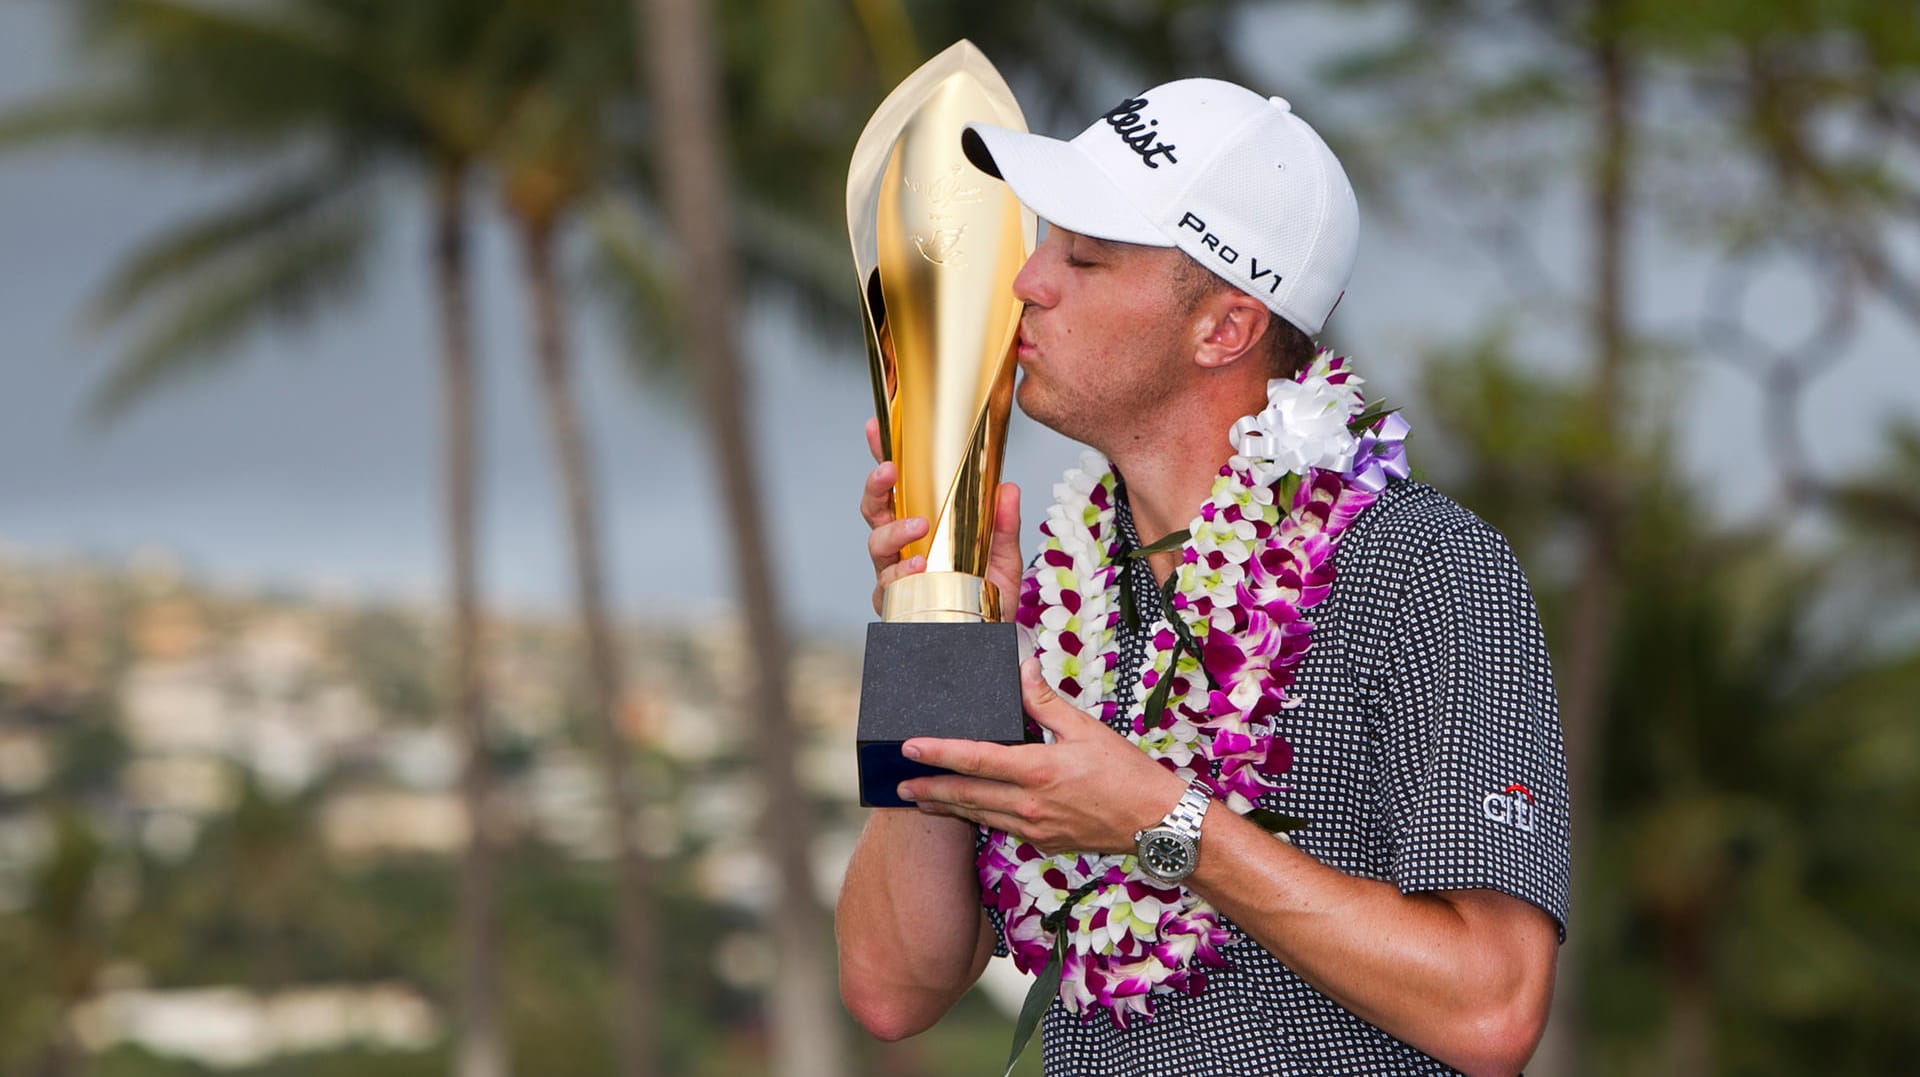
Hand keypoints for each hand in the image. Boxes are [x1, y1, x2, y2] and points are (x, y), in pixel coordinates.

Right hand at [859, 417, 1022, 617]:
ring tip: (918, 525)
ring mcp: (895, 573)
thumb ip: (1004, 522)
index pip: (898, 485)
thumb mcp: (1004, 553)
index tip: (878, 427)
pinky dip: (901, 573)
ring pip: (876, 543)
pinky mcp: (897, 603)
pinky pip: (887, 585)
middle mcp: (902, 545)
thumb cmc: (989, 592)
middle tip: (889, 471)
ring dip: (893, 530)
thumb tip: (1008, 487)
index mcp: (922, 521)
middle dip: (877, 486)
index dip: (884, 454)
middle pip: (874, 508)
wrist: (991, 639)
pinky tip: (917, 567)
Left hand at [896, 659, 1187, 854]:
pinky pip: (1002, 828)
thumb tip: (1022, 669)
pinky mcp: (1043, 841)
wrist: (1154, 823)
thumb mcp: (1085, 729)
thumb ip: (1045, 702)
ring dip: (947, 808)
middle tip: (899, 784)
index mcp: (1037, 770)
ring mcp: (1034, 828)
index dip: (938, 753)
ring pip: (979, 816)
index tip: (910, 748)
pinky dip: (979, 818)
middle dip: (928, 790)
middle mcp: (1029, 804)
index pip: (974, 759)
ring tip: (920, 801)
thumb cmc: (1125, 773)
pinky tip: (968, 812)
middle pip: (966, 796)